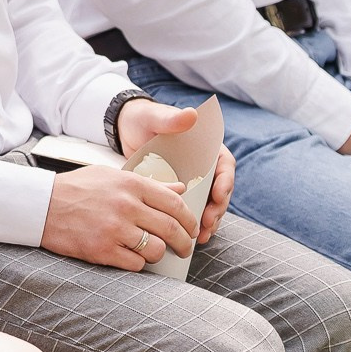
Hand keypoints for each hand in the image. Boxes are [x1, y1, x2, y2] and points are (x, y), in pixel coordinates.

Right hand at [42, 165, 193, 271]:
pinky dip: (138, 263)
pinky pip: (136, 263)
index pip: (175, 203)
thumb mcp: (111, 176)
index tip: (192, 228)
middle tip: (185, 248)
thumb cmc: (76, 188)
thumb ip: (147, 184)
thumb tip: (180, 189)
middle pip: (171, 228)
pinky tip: (131, 257)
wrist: (41, 205)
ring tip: (153, 252)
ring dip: (159, 254)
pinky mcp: (103, 250)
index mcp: (130, 184)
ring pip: (156, 249)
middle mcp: (126, 205)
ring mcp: (115, 229)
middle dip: (184, 242)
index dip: (189, 219)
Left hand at [116, 100, 231, 242]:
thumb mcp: (154, 118)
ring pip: (208, 203)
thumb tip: (192, 114)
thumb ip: (171, 119)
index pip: (224, 164)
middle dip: (217, 208)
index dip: (225, 181)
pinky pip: (191, 208)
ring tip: (202, 235)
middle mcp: (203, 165)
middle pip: (219, 189)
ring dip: (209, 220)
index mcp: (205, 145)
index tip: (218, 195)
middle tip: (208, 222)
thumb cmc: (143, 119)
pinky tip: (191, 236)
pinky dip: (192, 222)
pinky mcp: (179, 191)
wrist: (125, 130)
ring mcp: (192, 179)